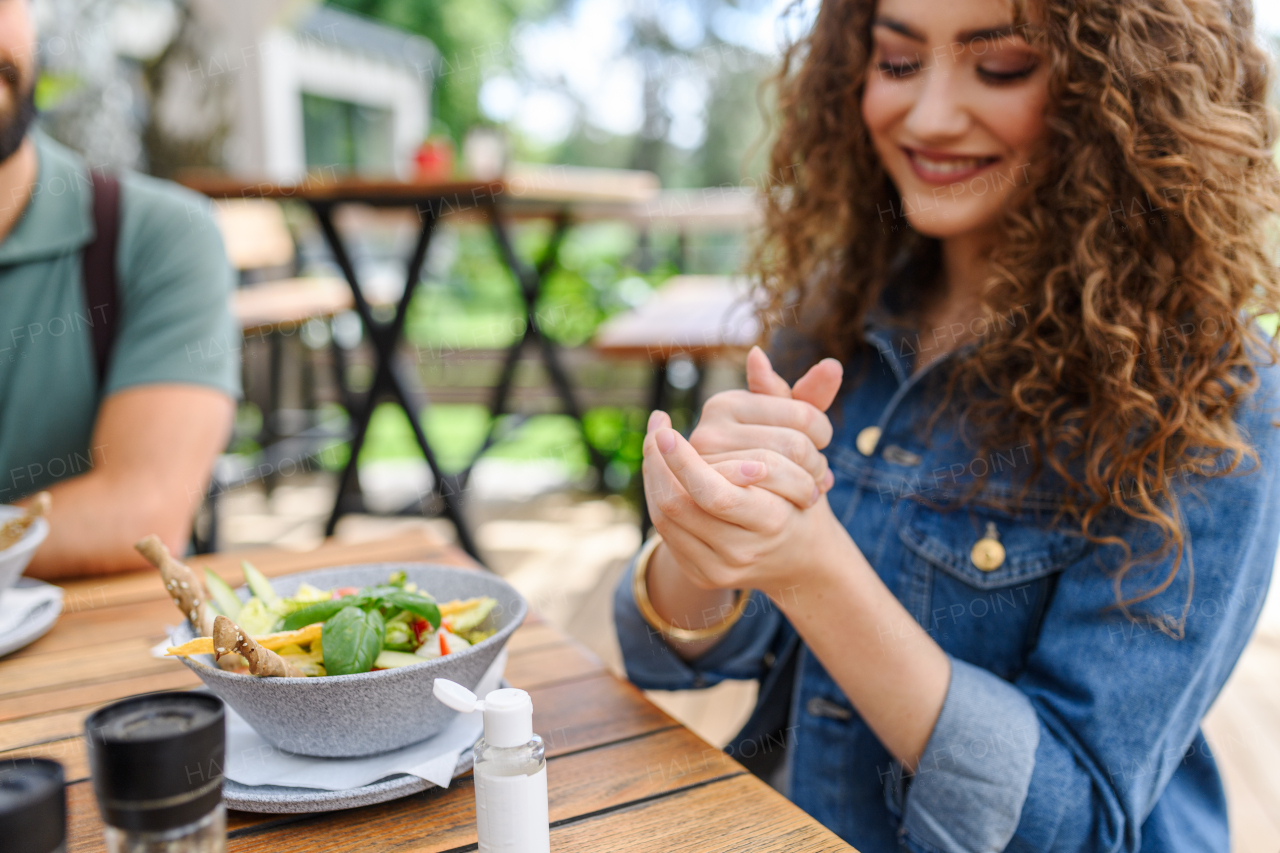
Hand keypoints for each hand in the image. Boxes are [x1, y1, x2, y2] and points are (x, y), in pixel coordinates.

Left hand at [643, 415, 846, 594]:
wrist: (802, 557)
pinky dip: (657, 498)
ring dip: (654, 477)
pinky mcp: (707, 574)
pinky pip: (667, 532)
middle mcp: (749, 545)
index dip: (679, 458)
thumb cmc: (802, 489)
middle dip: (661, 465)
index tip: (661, 424)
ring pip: (669, 517)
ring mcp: (727, 564)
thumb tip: (757, 355)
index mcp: (775, 515)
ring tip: (655, 446)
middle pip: (683, 506)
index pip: (714, 490)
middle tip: (656, 431)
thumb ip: (788, 398)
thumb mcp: (805, 444)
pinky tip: (660, 471)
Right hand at [689, 347, 842, 507]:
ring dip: (806, 487)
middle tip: (820, 479)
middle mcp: (708, 430)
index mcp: (726, 403)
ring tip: (811, 494)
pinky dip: (788, 503)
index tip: (821, 448)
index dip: (824, 434)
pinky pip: (765, 498)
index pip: (802, 413)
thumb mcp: (785, 427)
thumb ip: (808, 397)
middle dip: (816, 465)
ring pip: (783, 472)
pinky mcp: (710, 499)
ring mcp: (705, 467)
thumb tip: (833, 365)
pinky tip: (795, 506)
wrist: (737, 520)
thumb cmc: (767, 465)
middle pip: (795, 445)